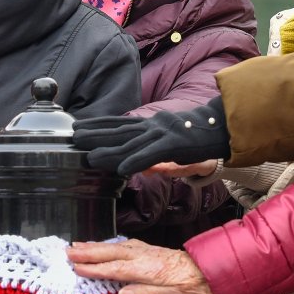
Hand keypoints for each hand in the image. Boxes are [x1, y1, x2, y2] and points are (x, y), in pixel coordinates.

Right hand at [67, 239, 215, 293]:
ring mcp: (149, 251)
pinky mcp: (153, 250)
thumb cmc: (195, 285)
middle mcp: (146, 256)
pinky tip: (107, 245)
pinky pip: (127, 245)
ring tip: (79, 245)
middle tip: (68, 251)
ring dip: (97, 246)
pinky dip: (112, 244)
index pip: (115, 268)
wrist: (213, 269)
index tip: (76, 268)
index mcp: (149, 269)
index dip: (95, 268)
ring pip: (117, 246)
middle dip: (89, 252)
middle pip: (112, 252)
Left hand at [74, 97, 229, 175]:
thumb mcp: (167, 140)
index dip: (97, 125)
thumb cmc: (194, 136)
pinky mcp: (175, 143)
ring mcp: (163, 133)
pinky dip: (136, 161)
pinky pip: (153, 154)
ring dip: (109, 149)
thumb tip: (131, 162)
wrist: (221, 126)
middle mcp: (152, 126)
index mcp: (150, 124)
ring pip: (132, 143)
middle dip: (95, 134)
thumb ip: (149, 150)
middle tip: (72, 137)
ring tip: (90, 156)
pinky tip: (122, 170)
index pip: (119, 123)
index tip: (77, 126)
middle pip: (119, 131)